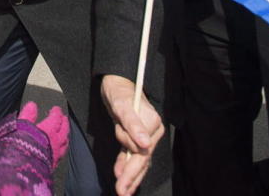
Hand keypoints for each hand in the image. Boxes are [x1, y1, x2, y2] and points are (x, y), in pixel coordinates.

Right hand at [18, 102, 69, 168]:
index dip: (56, 113)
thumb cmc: (20, 145)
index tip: (56, 109)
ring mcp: (55, 155)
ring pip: (65, 144)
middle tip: (64, 118)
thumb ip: (27, 115)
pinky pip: (60, 156)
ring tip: (64, 134)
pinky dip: (61, 151)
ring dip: (65, 137)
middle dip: (64, 123)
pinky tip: (58, 152)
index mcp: (48, 130)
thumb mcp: (21, 125)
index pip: (55, 118)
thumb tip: (32, 106)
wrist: (21, 169)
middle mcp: (55, 142)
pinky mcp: (52, 166)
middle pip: (64, 130)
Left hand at [101, 74, 163, 195]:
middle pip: (142, 158)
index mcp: (153, 123)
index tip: (121, 180)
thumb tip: (145, 145)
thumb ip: (133, 124)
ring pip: (139, 159)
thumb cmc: (119, 91)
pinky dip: (126, 164)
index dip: (132, 168)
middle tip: (121, 192)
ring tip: (123, 191)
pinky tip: (120, 176)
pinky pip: (132, 153)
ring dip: (131, 176)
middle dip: (131, 177)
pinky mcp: (136, 135)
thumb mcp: (122, 105)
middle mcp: (153, 130)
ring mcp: (146, 134)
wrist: (115, 83)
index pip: (142, 152)